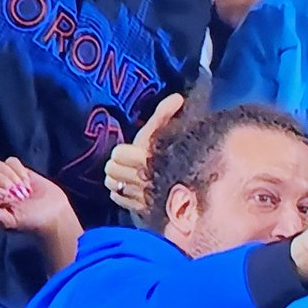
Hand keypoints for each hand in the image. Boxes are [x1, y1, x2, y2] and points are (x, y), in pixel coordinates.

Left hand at [0, 158, 75, 235]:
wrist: (54, 215)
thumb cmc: (30, 222)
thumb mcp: (7, 221)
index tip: (5, 198)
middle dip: (1, 180)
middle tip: (16, 194)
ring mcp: (4, 176)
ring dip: (11, 175)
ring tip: (22, 188)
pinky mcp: (18, 169)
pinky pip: (11, 161)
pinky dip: (19, 170)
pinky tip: (26, 181)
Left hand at [104, 92, 184, 214]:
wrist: (194, 194)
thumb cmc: (177, 156)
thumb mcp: (170, 133)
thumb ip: (168, 115)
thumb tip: (178, 97)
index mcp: (147, 158)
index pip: (119, 154)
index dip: (122, 151)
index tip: (130, 150)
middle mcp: (142, 179)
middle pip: (112, 169)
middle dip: (117, 164)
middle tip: (126, 162)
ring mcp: (141, 197)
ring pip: (114, 184)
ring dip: (118, 179)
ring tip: (127, 175)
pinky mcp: (142, 209)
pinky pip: (119, 199)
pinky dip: (121, 193)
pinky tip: (129, 189)